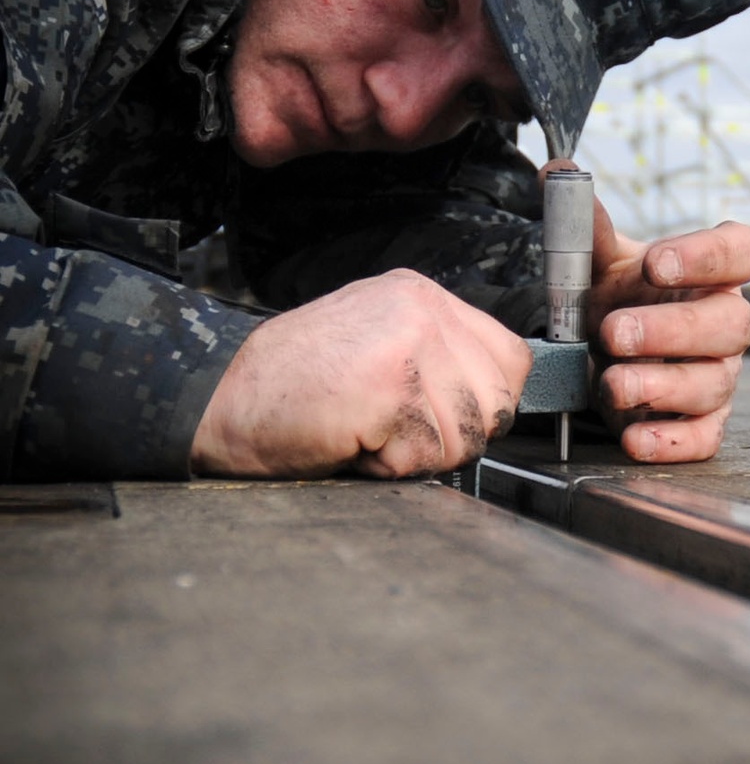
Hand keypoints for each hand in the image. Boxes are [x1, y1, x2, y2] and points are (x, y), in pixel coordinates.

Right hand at [192, 269, 531, 478]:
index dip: (486, 405)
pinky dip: (390, 469)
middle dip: (454, 437)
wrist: (223, 401)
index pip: (512, 359)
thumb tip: (500, 398)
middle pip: (498, 403)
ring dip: (419, 455)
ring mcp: (407, 343)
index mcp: (420, 294)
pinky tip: (353, 442)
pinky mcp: (391, 388)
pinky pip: (427, 458)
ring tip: (368, 432)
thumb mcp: (376, 343)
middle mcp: (420, 308)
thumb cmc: (294, 386)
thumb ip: (437, 358)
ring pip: (468, 436)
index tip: (445, 419)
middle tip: (395, 430)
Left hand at [584, 183, 749, 462]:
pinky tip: (634, 438)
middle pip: (730, 324)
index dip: (706, 258)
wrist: (606, 350)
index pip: (742, 252)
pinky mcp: (703, 422)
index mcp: (712, 272)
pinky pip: (704, 437)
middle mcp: (726, 322)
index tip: (655, 264)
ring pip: (713, 383)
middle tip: (615, 332)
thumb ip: (587, 225)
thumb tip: (557, 175)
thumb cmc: (618, 298)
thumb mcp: (600, 262)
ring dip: (661, 386)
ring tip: (612, 384)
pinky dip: (671, 441)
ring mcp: (719, 375)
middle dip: (672, 330)